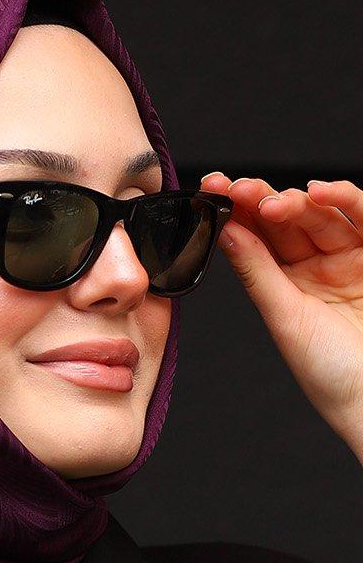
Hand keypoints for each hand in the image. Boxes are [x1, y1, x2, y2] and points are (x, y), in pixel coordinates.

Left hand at [200, 172, 362, 461]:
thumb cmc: (330, 371)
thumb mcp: (285, 318)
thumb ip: (258, 272)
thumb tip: (224, 230)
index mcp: (286, 284)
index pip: (258, 237)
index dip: (235, 211)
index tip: (212, 191)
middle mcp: (317, 266)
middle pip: (287, 218)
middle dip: (260, 200)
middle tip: (237, 191)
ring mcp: (349, 257)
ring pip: (321, 212)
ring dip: (296, 199)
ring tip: (271, 202)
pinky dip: (344, 198)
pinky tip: (317, 192)